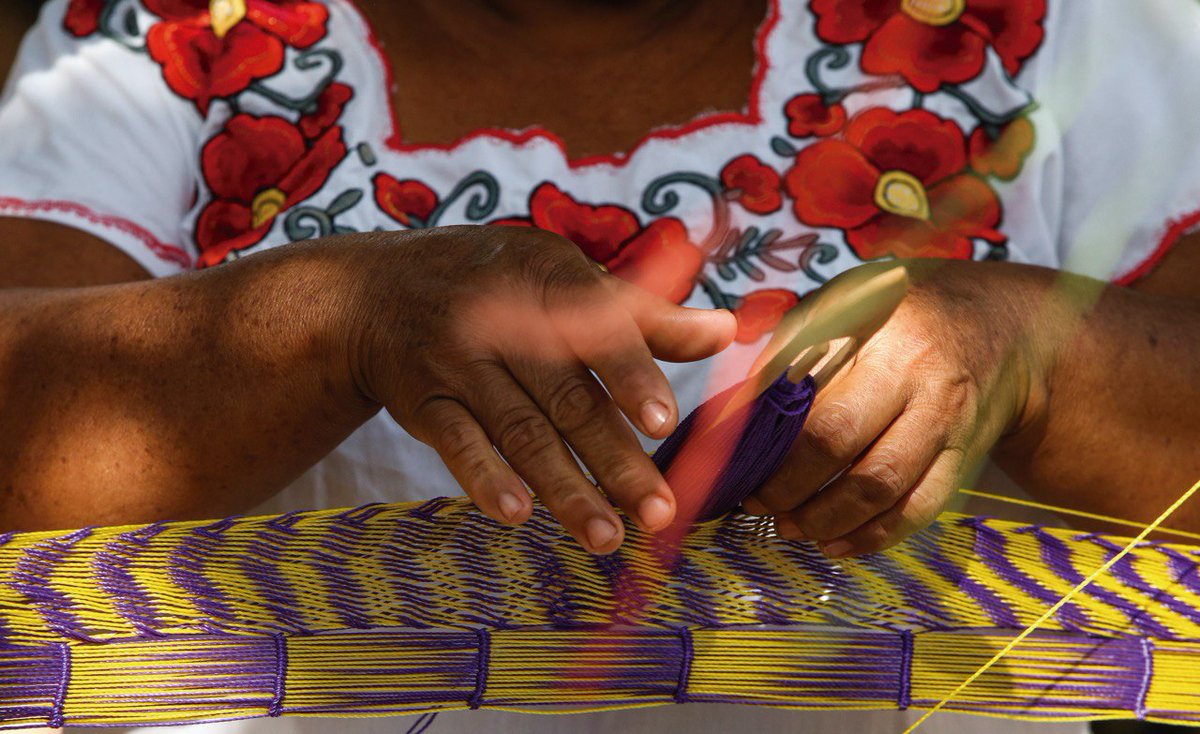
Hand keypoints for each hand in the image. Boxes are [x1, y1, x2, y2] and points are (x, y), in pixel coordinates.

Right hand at [340, 226, 735, 553]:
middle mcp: (503, 320)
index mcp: (549, 279)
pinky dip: (486, 478)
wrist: (377, 292)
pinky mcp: (425, 401)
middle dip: (615, 458)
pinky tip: (517, 515)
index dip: (632, 375)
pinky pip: (456, 443)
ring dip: (563, 488)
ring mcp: (459, 362)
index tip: (665, 423)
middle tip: (659, 511)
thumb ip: (644, 314)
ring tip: (606, 537)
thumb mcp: (564, 278)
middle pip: (567, 397)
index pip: (598, 330)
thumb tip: (728, 331)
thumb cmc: (498, 285)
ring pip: (519, 431)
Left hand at [742, 259, 1045, 556]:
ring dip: (826, 518)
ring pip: (882, 487)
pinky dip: (873, 537)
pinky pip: (919, 510)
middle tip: (757, 502)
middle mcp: (916, 376)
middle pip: (840, 442)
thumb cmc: (902, 317)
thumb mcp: (846, 306)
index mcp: (876, 333)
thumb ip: (792, 349)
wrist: (1001, 329)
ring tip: (789, 527)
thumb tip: (735, 410)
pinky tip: (835, 543)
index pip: (807, 389)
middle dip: (788, 484)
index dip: (766, 437)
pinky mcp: (964, 458)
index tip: (737, 461)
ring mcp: (945, 421)